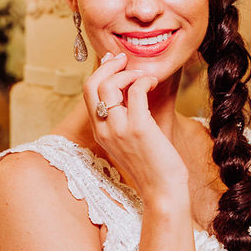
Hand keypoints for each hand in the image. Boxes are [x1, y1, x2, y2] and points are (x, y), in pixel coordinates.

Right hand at [83, 53, 186, 203]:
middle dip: (108, 66)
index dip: (100, 72)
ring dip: (128, 72)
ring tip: (144, 76)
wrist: (162, 190)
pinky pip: (135, 91)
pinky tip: (153, 82)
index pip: (88, 92)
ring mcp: (119, 129)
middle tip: (125, 60)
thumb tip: (129, 93)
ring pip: (110, 86)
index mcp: (99, 132)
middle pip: (91, 85)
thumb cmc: (152, 166)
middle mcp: (104, 129)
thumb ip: (124, 119)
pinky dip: (144, 80)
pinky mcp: (138, 128)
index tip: (115, 62)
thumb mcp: (129, 141)